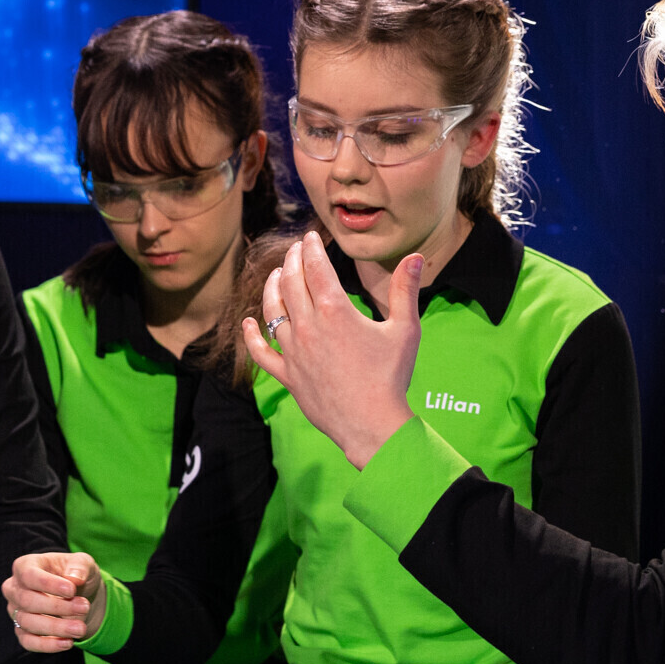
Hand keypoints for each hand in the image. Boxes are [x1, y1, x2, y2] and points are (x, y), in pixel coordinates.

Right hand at [2, 552, 104, 652]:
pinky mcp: (22, 632)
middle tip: (84, 607)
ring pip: (29, 623)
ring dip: (57, 628)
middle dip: (58, 607)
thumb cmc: (76, 575)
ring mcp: (16, 612)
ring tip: (81, 628)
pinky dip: (48, 645)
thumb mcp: (84, 563)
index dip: (49, 584)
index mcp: (24, 566)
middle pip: (28, 601)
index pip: (29, 575)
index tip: (72, 590)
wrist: (80, 597)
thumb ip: (80, 566)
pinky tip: (68, 642)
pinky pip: (29, 642)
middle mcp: (14, 589)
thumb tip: (74, 578)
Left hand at [241, 232, 421, 468]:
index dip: (310, 249)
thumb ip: (405, 290)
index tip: (309, 238)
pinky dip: (253, 336)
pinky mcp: (287, 376)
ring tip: (274, 275)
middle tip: (294, 250)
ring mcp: (293, 352)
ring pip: (272, 311)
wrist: (372, 425)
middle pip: (291, 283)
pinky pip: (261, 353)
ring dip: (271, 288)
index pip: (315, 268)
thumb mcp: (405, 329)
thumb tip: (414, 257)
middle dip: (291, 261)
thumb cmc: (391, 377)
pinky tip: (250, 323)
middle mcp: (308, 327)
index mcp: (335, 311)